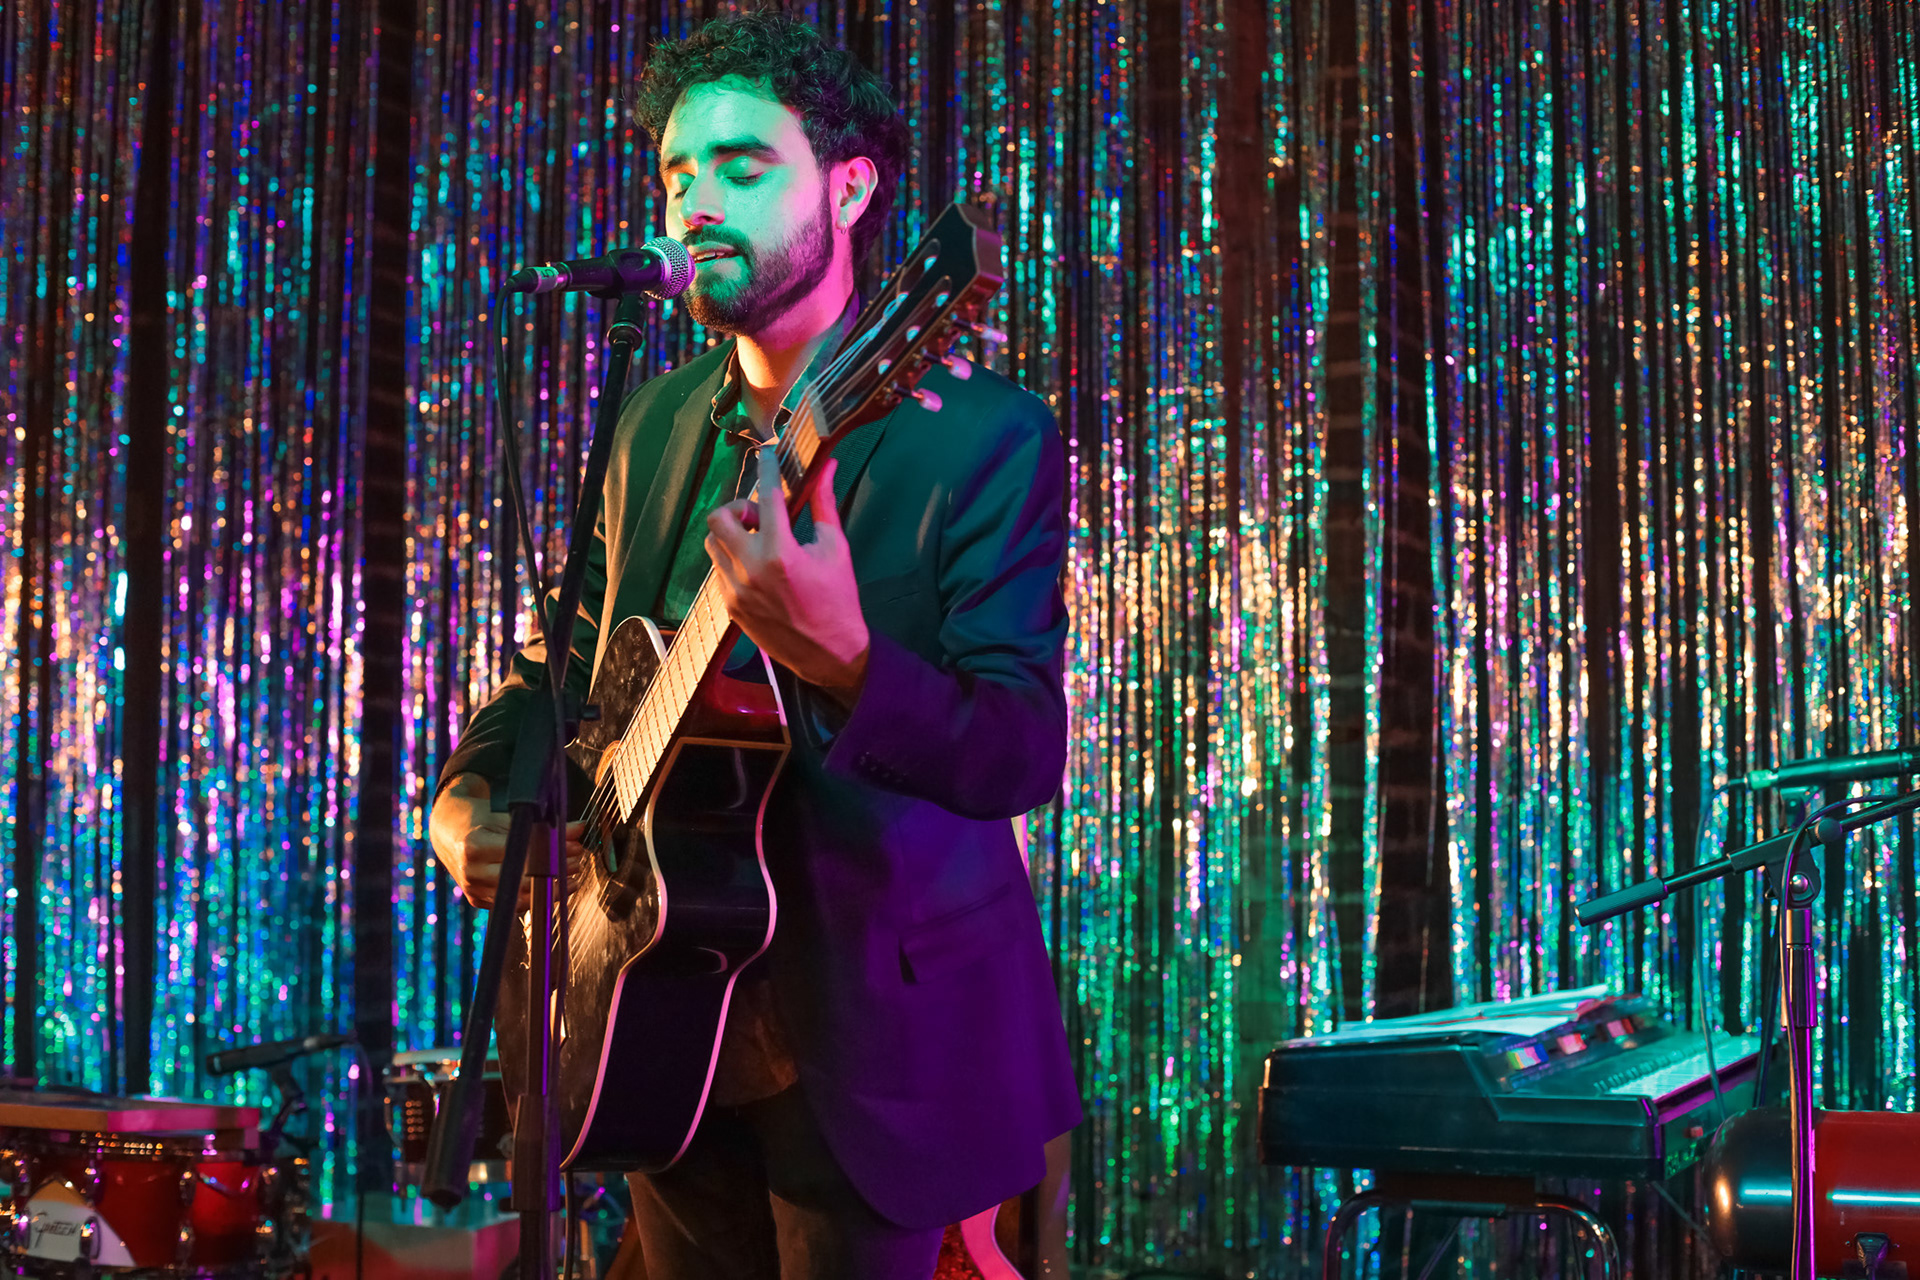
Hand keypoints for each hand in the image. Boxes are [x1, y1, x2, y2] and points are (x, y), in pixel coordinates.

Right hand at [428, 772, 587, 909]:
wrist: (449, 831)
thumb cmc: (481, 818)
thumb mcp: (508, 816)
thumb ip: (544, 825)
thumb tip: (580, 828)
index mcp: (474, 846)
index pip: (521, 855)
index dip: (551, 853)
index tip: (574, 848)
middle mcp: (470, 872)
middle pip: (523, 879)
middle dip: (556, 871)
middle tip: (578, 860)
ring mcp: (472, 890)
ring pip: (520, 897)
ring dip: (551, 887)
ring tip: (572, 874)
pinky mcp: (477, 900)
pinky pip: (512, 904)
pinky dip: (535, 897)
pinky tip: (555, 887)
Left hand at [705, 452, 869, 705]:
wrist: (829, 653)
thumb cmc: (838, 598)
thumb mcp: (834, 549)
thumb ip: (824, 504)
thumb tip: (828, 466)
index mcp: (780, 551)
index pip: (766, 496)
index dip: (767, 469)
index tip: (767, 454)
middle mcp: (750, 568)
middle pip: (719, 518)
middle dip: (737, 509)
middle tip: (760, 518)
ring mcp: (735, 589)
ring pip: (713, 544)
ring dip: (732, 535)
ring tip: (758, 544)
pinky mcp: (730, 606)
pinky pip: (719, 570)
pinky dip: (734, 561)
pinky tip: (758, 569)